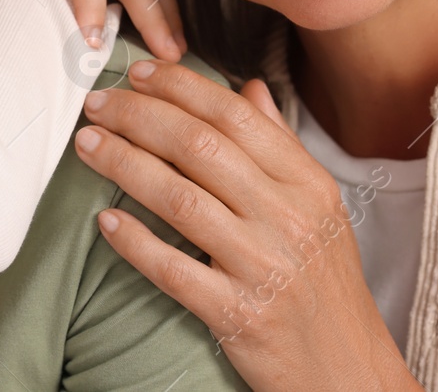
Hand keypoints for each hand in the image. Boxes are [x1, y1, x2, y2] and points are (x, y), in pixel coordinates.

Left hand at [73, 62, 424, 390]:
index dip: (179, 88)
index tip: (138, 74)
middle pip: (199, 148)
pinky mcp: (238, 315)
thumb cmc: (326, 285)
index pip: (234, 116)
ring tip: (88, 146)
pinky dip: (135, 243)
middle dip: (138, 117)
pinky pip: (174, 270)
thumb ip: (280, 144)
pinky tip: (104, 221)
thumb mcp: (320, 207)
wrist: (349, 372)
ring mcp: (263, 267)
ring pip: (179, 199)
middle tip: (97, 105)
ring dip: (123, 165)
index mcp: (307, 184)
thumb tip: (249, 87)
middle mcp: (287, 218)